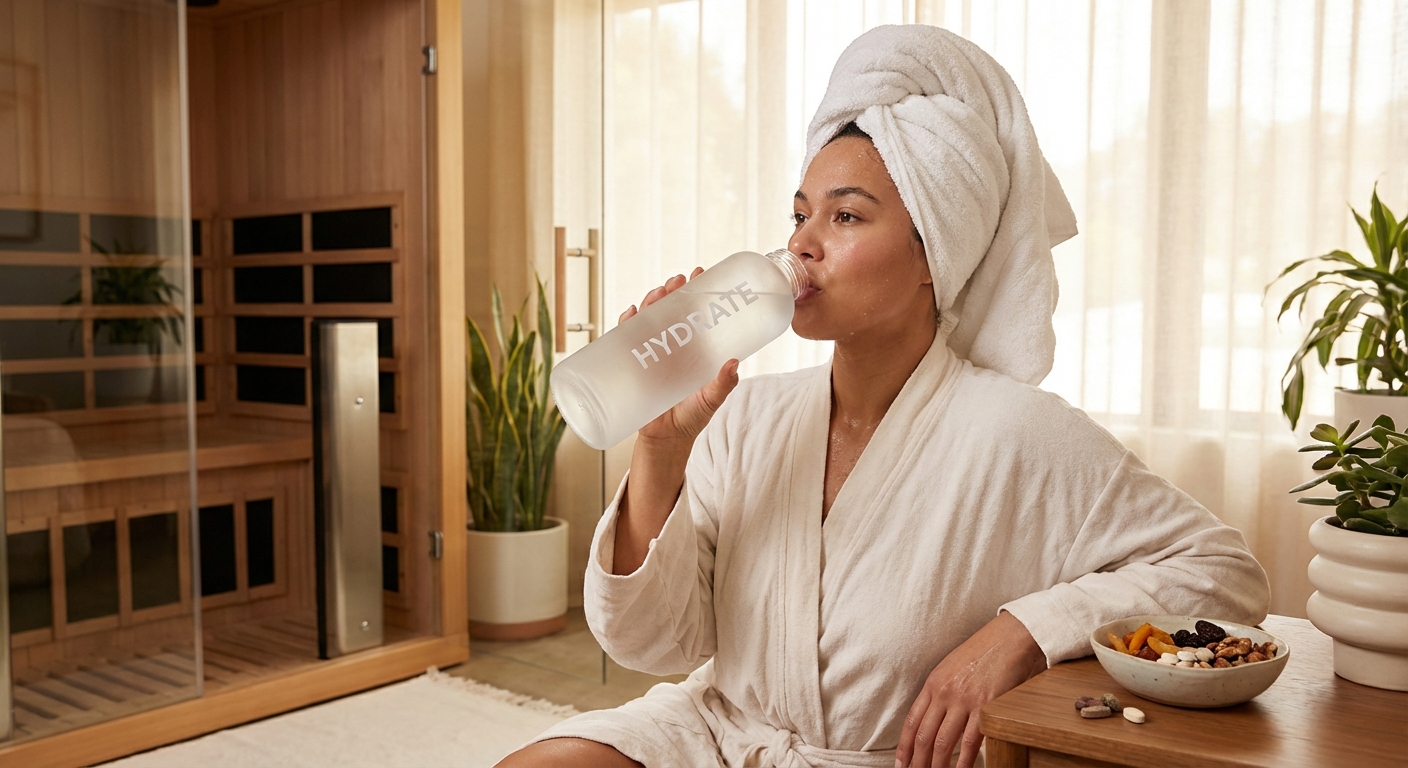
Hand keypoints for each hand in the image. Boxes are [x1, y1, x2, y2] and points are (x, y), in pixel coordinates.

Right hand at [619, 268, 739, 445]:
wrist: (665, 440)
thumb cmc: (691, 419)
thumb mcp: (711, 399)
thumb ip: (723, 384)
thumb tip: (734, 363)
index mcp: (693, 348)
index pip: (694, 312)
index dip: (696, 291)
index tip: (700, 274)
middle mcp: (672, 346)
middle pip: (670, 310)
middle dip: (672, 292)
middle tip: (677, 282)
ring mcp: (651, 353)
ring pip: (649, 319)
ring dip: (651, 302)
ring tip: (657, 293)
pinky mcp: (633, 364)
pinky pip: (625, 339)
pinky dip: (625, 324)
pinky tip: (630, 314)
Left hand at [895, 611, 1046, 767]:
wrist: (1010, 636)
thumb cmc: (983, 652)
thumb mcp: (951, 668)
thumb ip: (941, 692)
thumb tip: (933, 719)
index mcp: (934, 684)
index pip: (912, 722)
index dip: (904, 747)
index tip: (901, 764)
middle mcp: (945, 693)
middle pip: (923, 736)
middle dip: (917, 762)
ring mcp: (965, 700)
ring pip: (943, 742)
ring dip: (937, 766)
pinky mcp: (986, 706)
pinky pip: (970, 741)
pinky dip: (963, 761)